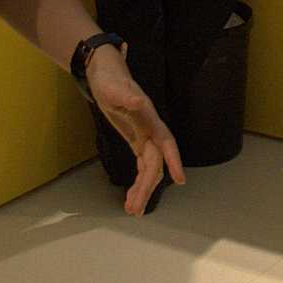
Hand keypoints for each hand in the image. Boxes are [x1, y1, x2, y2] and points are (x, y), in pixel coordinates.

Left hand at [80, 45, 185, 216]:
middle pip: (154, 163)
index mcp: (149, 118)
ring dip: (142, 188)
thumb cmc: (109, 77)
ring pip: (149, 168)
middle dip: (147, 187)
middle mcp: (150, 129)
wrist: (103, 72)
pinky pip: (142, 164)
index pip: (166, 143)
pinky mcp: (136, 139)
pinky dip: (138, 180)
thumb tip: (140, 103)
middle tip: (135, 209)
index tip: (179, 180)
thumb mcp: (114, 86)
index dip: (174, 160)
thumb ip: (127, 95)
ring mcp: (143, 135)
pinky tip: (132, 195)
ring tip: (132, 210)